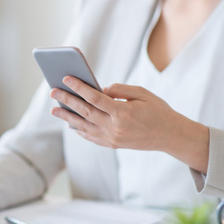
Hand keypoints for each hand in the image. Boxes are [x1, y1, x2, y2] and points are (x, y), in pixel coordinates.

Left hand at [50, 76, 208, 172]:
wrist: (170, 136)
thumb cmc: (158, 111)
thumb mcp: (142, 94)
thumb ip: (120, 89)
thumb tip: (100, 89)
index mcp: (122, 112)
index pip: (94, 97)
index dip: (79, 87)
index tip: (66, 78)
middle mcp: (114, 127)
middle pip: (84, 112)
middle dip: (67, 101)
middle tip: (53, 92)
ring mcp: (112, 139)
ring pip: (83, 126)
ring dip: (67, 117)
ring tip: (54, 109)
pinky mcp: (112, 145)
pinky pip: (90, 137)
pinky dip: (79, 130)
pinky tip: (70, 123)